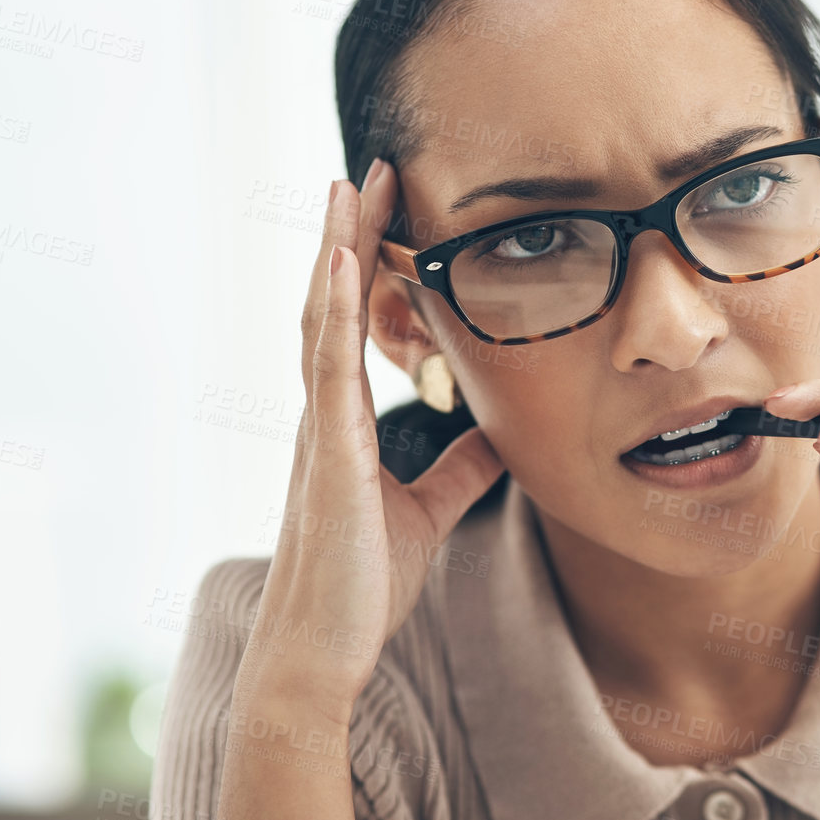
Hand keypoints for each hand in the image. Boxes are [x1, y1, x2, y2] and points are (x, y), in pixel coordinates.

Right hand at [246, 160, 505, 718]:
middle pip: (334, 304)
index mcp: (347, 425)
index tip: (389, 209)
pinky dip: (331, 309)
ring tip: (350, 183)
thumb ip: (460, 470)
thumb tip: (499, 436)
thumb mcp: (430, 512)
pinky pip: (326, 367)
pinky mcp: (326, 453)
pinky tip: (339, 260)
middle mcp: (326, 416)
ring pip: (322, 319)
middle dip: (352, 234)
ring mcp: (320, 430)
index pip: (357, 324)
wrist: (323, 651)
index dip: (370, 265)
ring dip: (336, 248)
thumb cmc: (364, 585)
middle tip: (374, 168)